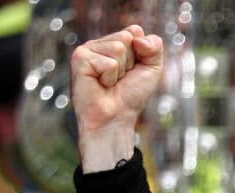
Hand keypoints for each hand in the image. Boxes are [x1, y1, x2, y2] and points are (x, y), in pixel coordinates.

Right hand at [70, 25, 163, 171]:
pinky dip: (109, 78)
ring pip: (118, 48)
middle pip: (127, 38)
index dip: (141, 54)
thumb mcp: (152, 69)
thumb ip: (154, 46)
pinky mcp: (79, 59)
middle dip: (130, 63)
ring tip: (109, 83)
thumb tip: (136, 36)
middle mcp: (99, 43)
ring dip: (120, 72)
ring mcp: (87, 50)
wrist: (115, 119)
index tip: (132, 72)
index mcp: (114, 42)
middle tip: (120, 80)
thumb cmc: (130, 96)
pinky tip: (100, 85)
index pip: (135, 31)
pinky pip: (108, 62)